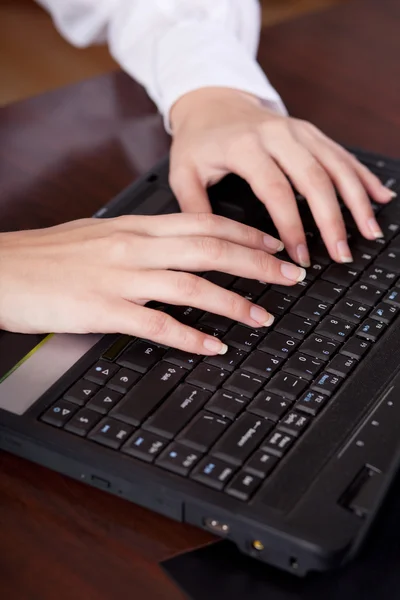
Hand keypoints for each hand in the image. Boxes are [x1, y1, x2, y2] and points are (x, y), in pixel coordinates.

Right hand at [0, 213, 305, 353]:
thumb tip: (176, 246)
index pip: (204, 223)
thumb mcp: (101, 235)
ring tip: (264, 316)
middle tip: (290, 277)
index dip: (245, 235)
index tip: (273, 245)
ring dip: (234, 303)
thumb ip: (142, 240)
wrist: (2, 269)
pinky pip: (156, 324)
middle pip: (210, 249)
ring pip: (192, 285)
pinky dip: (190, 336)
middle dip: (257, 264)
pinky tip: (213, 346)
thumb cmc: (49, 255)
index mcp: (136, 227)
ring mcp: (120, 278)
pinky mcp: (103, 309)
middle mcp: (134, 247)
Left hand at [169, 88, 395, 266]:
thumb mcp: (184, 172)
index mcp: (245, 146)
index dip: (291, 225)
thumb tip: (210, 245)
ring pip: (336, 165)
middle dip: (333, 219)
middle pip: (314, 178)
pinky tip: (379, 197)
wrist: (212, 100)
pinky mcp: (310, 132)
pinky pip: (342, 154)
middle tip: (342, 253)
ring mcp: (298, 131)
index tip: (300, 254)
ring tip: (369, 232)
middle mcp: (278, 135)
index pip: (275, 190)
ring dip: (357, 200)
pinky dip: (363, 176)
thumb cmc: (198, 140)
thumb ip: (194, 207)